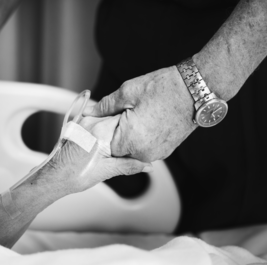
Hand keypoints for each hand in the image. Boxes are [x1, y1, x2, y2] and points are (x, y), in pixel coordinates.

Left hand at [35, 116, 152, 195]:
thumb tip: (147, 165)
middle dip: (127, 130)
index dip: (136, 129)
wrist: (55, 177)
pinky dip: (107, 131)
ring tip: (117, 148)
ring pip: (109, 121)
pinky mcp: (80, 126)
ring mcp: (84, 123)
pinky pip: (99, 123)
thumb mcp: (106, 171)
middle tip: (132, 146)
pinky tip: (107, 145)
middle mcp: (91, 123)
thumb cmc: (74, 175)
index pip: (126, 121)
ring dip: (117, 131)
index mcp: (100, 131)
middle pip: (118, 119)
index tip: (141, 140)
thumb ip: (129, 165)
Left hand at [83, 67, 197, 161]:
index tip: (105, 120)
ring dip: (129, 136)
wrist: (196, 89)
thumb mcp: (128, 92)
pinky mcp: (166, 150)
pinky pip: (145, 148)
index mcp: (131, 141)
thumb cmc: (164, 88)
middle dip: (115, 134)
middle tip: (121, 114)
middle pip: (118, 150)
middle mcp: (144, 153)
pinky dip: (141, 138)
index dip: (102, 132)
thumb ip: (104, 106)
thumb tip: (90, 112)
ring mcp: (157, 154)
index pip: (104, 146)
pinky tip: (146, 121)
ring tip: (136, 115)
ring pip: (132, 150)